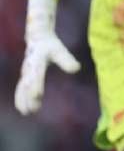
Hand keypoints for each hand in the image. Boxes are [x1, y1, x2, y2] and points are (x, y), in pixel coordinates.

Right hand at [15, 0, 80, 114]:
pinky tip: (22, 108)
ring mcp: (25, 72)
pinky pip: (20, 88)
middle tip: (33, 110)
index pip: (37, 76)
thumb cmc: (50, 45)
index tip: (38, 96)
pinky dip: (20, 98)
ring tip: (26, 113)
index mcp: (37, 62)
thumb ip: (67, 60)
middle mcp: (29, 68)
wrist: (37, 37)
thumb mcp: (60, 50)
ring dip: (23, 100)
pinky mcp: (25, 75)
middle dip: (29, 98)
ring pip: (22, 88)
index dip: (36, 86)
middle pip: (28, 85)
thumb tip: (76, 69)